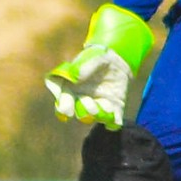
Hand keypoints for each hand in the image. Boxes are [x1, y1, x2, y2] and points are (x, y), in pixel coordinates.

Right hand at [44, 4, 154, 129]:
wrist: (118, 62)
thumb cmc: (98, 58)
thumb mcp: (93, 58)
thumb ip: (82, 67)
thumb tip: (74, 78)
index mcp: (69, 89)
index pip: (63, 101)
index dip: (63, 108)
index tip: (66, 112)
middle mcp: (80, 101)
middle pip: (79, 113)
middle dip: (84, 112)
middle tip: (91, 106)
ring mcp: (97, 106)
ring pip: (95, 118)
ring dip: (100, 116)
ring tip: (107, 106)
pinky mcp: (112, 109)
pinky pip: (112, 121)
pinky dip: (114, 122)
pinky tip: (116, 121)